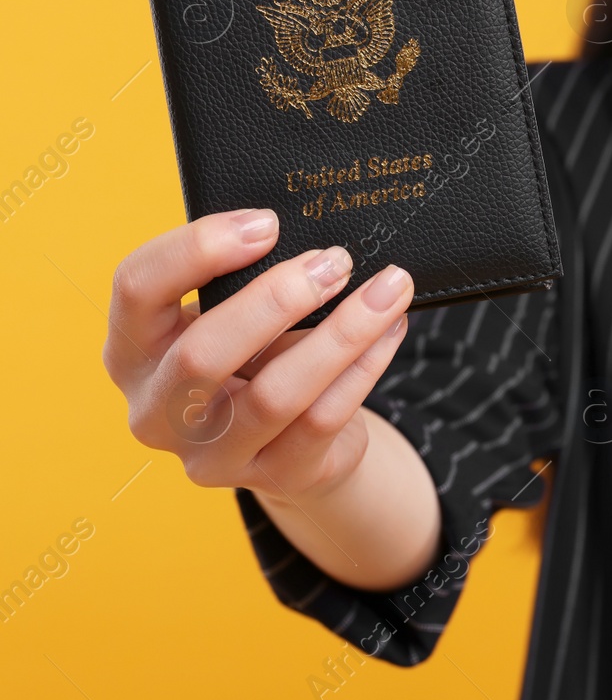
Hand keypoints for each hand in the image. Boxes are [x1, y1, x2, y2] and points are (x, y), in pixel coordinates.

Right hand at [103, 208, 414, 507]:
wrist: (295, 443)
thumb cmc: (256, 358)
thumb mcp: (231, 318)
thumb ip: (245, 284)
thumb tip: (315, 247)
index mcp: (132, 351)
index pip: (136, 288)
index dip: (197, 248)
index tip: (267, 223)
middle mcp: (156, 412)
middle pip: (201, 353)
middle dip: (276, 299)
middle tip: (336, 261)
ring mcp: (211, 456)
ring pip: (276, 395)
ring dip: (341, 333)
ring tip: (388, 288)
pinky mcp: (273, 477)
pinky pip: (323, 419)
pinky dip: (364, 366)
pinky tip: (391, 329)